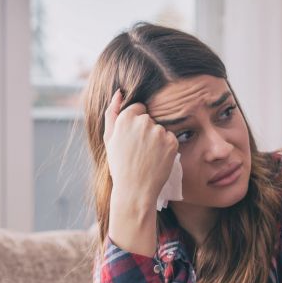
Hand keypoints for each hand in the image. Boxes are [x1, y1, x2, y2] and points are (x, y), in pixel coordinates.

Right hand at [103, 90, 177, 254]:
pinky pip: (171, 138)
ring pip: (161, 128)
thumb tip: (119, 92)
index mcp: (126, 118)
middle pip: (150, 118)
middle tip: (139, 151)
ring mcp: (159, 131)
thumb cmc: (120, 165)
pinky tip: (158, 159)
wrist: (134, 190)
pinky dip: (166, 148)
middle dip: (146, 131)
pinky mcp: (171, 142)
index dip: (135, 125)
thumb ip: (113, 112)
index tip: (133, 140)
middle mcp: (144, 122)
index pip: (139, 109)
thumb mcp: (110, 139)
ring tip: (148, 157)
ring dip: (157, 139)